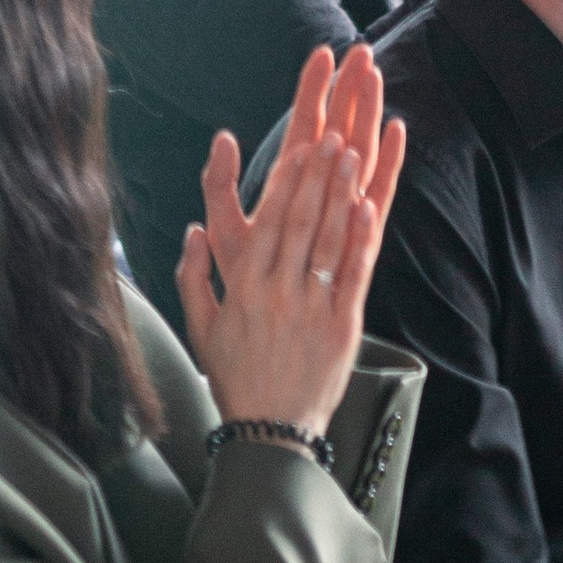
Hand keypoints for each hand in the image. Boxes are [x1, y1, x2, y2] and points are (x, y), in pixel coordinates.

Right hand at [178, 45, 403, 440]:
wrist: (271, 431)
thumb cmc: (235, 376)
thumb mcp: (201, 327)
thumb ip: (193, 276)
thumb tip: (194, 230)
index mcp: (243, 287)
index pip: (267, 222)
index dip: (285, 181)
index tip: (298, 145)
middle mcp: (278, 291)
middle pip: (300, 221)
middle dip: (317, 173)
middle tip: (332, 131)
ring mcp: (312, 308)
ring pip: (328, 240)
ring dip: (342, 193)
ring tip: (354, 153)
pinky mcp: (342, 327)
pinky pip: (352, 276)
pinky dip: (361, 240)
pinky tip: (369, 207)